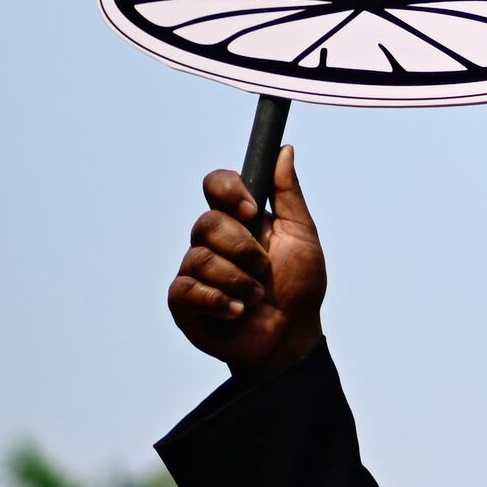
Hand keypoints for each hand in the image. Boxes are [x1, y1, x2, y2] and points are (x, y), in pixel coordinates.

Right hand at [168, 147, 328, 375]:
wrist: (292, 336)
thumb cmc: (299, 287)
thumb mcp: (303, 236)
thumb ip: (289, 195)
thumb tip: (285, 150)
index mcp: (239, 220)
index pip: (216, 185)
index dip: (228, 191)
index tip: (253, 210)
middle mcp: (211, 241)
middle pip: (207, 223)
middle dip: (244, 249)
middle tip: (264, 269)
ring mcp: (194, 271)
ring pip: (200, 258)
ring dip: (238, 281)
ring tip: (256, 298)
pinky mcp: (183, 302)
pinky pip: (186, 289)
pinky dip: (218, 301)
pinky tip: (237, 312)